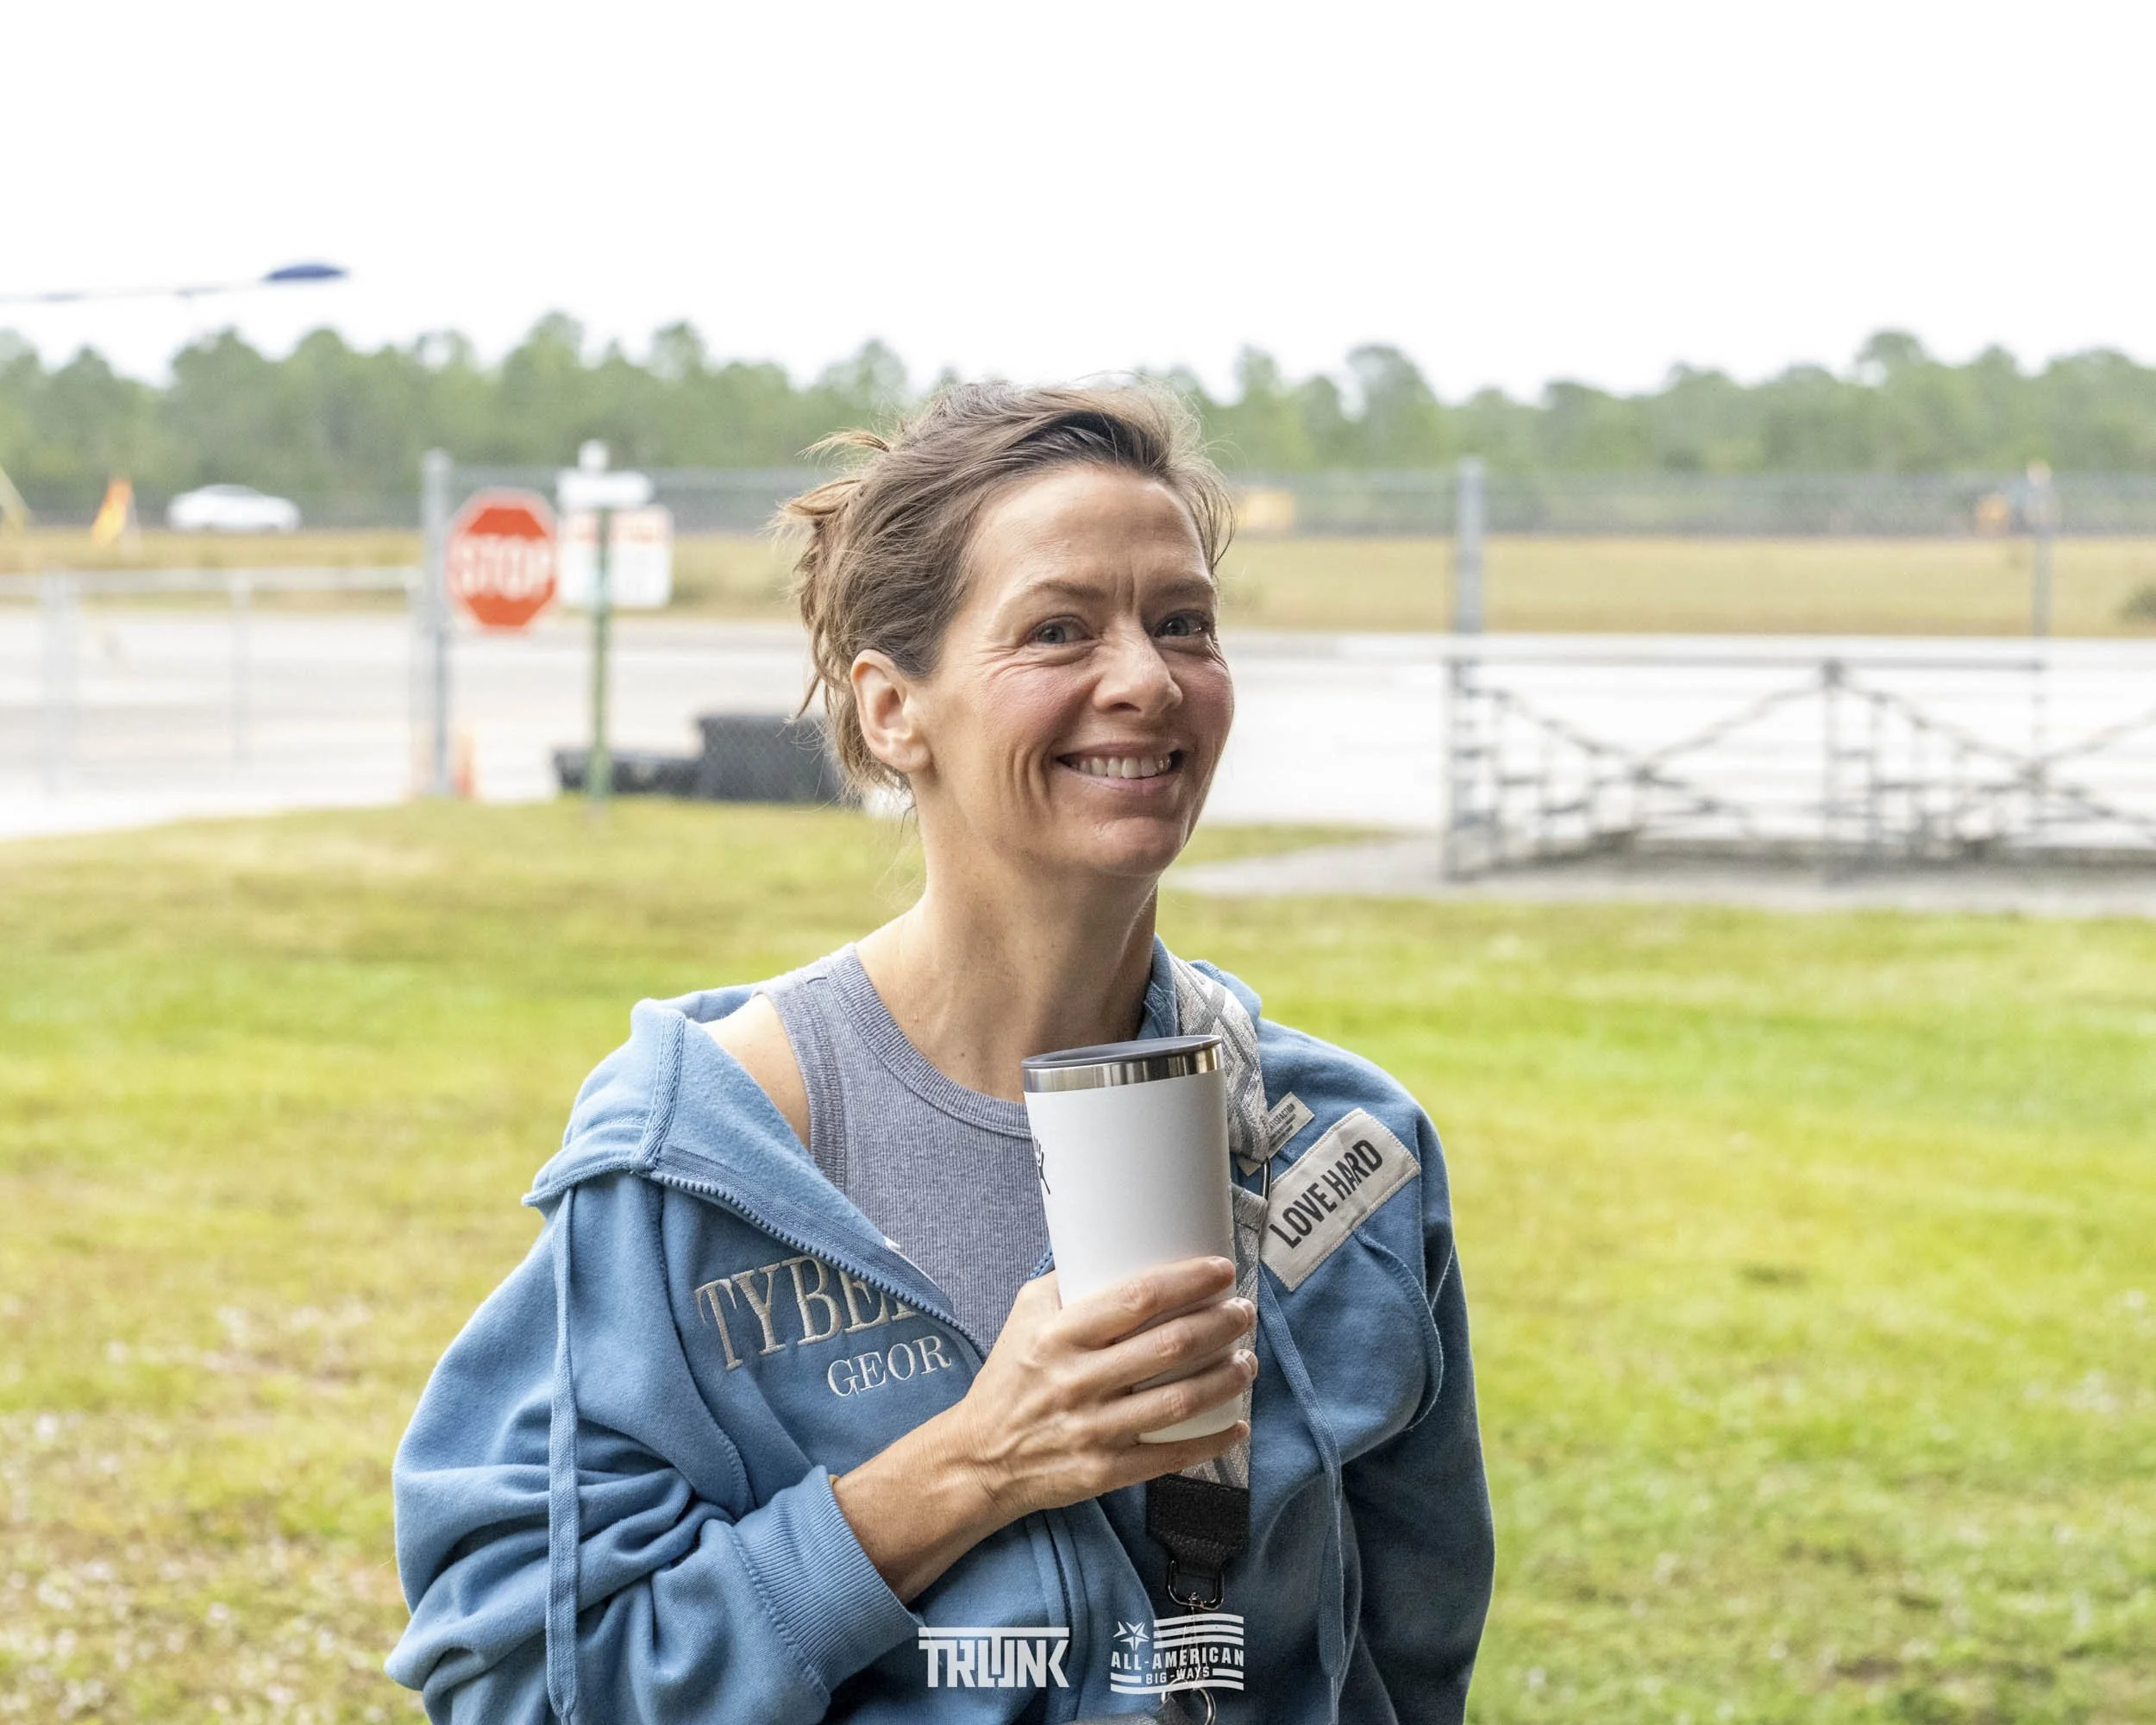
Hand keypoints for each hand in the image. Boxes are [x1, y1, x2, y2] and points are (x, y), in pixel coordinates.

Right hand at [949, 1255, 1257, 1523]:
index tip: (1221, 1271)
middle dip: (1220, 1325)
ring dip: (1226, 1378)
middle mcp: (1076, 1381)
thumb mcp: (1025, 1316)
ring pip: (1180, 1401)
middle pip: (1170, 1346)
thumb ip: (1069, 1282)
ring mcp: (1092, 1430)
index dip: (1188, 1281)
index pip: (1137, 1298)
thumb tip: (1120, 1247)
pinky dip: (1213, 1440)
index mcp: (1058, 1335)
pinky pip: (1171, 1456)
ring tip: (1248, 1361)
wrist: (980, 1458)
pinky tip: (1238, 1424)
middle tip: (1243, 1312)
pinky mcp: (1104, 1471)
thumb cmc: (1010, 1378)